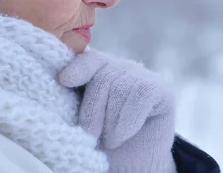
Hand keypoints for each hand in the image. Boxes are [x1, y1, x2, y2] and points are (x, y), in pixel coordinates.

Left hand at [59, 49, 176, 172]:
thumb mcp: (84, 120)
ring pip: (120, 88)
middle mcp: (118, 68)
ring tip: (111, 139)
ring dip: (112, 122)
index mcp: (96, 71)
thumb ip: (74, 99)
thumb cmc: (103, 141)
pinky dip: (128, 121)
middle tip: (91, 136)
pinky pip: (141, 96)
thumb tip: (61, 80)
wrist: (134, 163)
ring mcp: (141, 75)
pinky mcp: (160, 88)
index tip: (65, 80)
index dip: (78, 67)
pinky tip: (124, 135)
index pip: (88, 59)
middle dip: (93, 112)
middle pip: (102, 78)